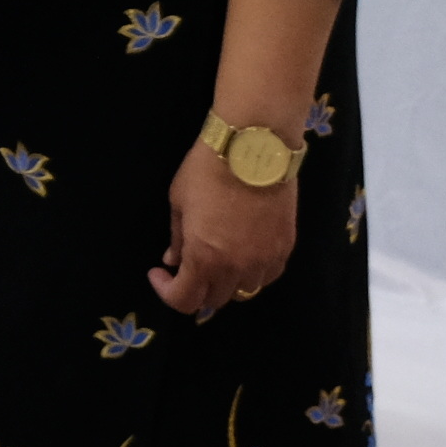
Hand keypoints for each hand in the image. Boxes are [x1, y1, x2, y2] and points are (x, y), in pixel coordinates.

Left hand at [149, 140, 295, 316]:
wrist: (254, 146)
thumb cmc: (208, 170)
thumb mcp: (179, 201)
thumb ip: (177, 238)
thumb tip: (174, 260)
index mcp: (204, 259)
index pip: (185, 301)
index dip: (167, 292)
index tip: (160, 273)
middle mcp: (237, 268)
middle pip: (215, 300)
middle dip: (196, 288)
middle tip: (187, 267)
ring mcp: (265, 260)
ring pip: (245, 291)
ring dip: (227, 283)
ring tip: (218, 261)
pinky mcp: (286, 247)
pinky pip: (268, 275)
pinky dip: (253, 272)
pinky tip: (245, 254)